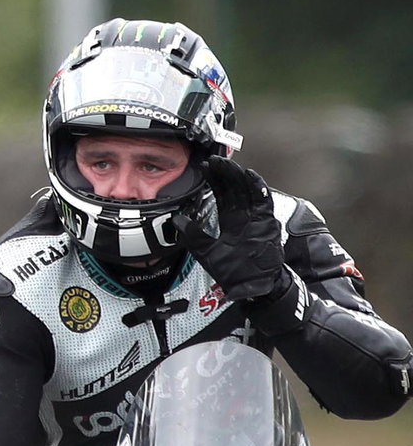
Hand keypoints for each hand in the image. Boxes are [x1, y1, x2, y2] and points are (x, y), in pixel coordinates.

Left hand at [174, 157, 287, 301]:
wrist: (251, 285)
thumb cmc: (232, 271)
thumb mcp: (206, 252)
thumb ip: (193, 236)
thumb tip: (176, 221)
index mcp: (228, 219)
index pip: (221, 193)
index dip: (214, 180)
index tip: (204, 167)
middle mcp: (242, 214)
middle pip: (233, 187)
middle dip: (224, 172)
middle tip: (213, 160)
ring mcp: (256, 216)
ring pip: (247, 189)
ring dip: (237, 175)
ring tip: (227, 164)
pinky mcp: (267, 220)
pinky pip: (263, 200)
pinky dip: (258, 187)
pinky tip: (249, 176)